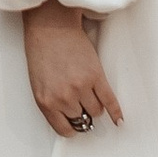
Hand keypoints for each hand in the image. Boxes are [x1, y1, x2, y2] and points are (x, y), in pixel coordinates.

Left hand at [23, 0, 122, 139]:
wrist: (50, 27)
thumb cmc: (42, 51)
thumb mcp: (39, 83)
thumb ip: (52, 102)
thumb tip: (69, 117)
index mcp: (46, 102)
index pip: (64, 129)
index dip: (72, 127)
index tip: (76, 124)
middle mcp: (63, 98)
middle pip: (81, 118)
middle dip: (81, 110)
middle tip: (80, 99)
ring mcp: (80, 88)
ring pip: (96, 111)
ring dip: (94, 105)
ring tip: (89, 92)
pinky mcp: (96, 76)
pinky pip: (109, 101)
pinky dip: (116, 111)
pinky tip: (119, 119)